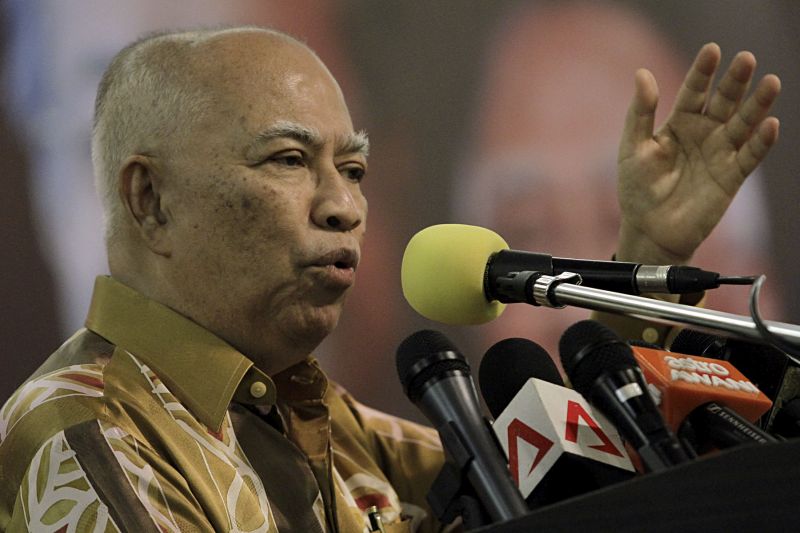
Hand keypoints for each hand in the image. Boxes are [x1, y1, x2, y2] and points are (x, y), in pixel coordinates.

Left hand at [616, 42, 779, 265]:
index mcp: (680, 123)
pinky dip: (761, 142)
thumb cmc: (637, 189)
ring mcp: (720, 153)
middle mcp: (704, 133)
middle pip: (724, 101)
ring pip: (743, 124)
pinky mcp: (731, 177)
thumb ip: (641, 113)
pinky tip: (770, 124)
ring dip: (757, 104)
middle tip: (745, 59)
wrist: (649, 230)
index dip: (703, 72)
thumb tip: (642, 73)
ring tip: (771, 82)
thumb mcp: (633, 148)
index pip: (694, 91)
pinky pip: (750, 156)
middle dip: (735, 81)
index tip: (712, 50)